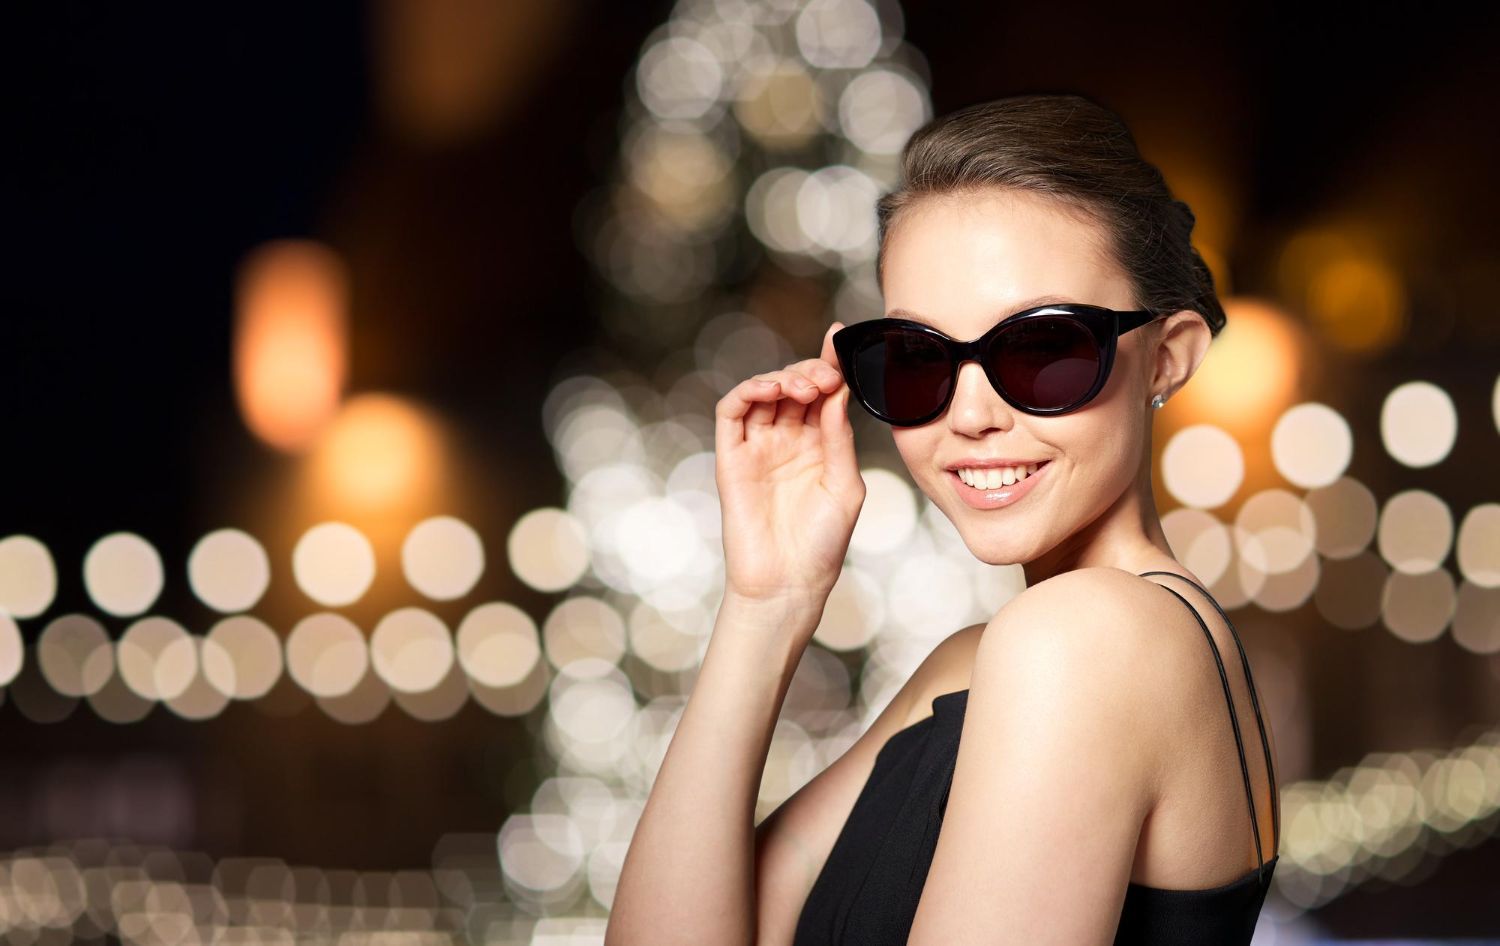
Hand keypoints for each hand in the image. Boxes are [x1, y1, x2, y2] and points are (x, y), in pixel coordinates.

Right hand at [714, 322, 865, 611]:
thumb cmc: (823, 543)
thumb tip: (838, 390)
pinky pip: (731, 413)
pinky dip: (747, 391)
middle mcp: (786, 441)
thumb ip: (838, 436)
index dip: (829, 364)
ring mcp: (757, 448)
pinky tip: (770, 389)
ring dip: (782, 377)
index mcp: (818, 446)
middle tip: (823, 377)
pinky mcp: (731, 458)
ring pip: (762, 393)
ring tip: (802, 386)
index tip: (840, 339)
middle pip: (793, 387)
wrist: (789, 584)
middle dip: (809, 371)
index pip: (822, 394)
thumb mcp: (845, 485)